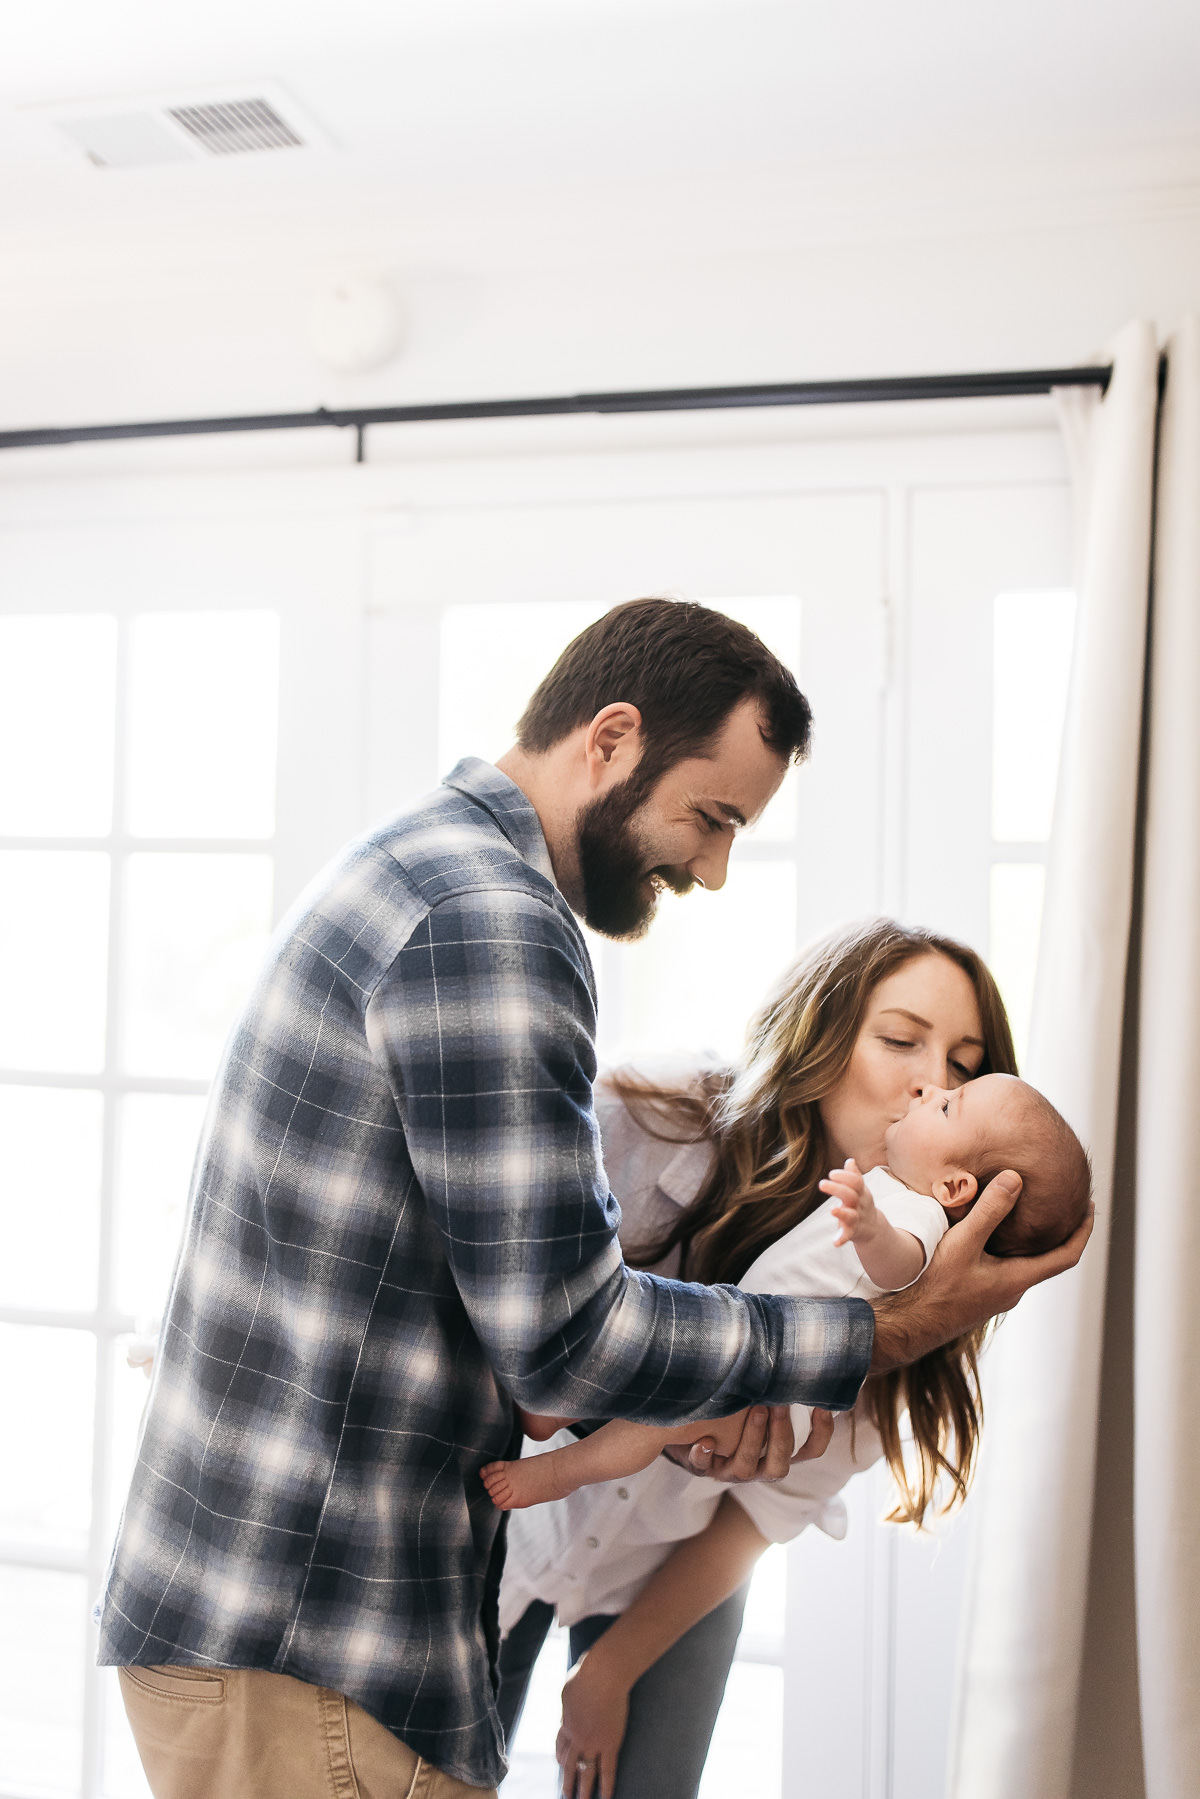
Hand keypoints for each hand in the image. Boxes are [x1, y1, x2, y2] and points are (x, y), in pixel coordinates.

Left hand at [556, 1649, 629, 1798]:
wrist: (603, 1673)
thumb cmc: (586, 1674)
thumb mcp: (568, 1688)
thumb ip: (568, 1702)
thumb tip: (569, 1705)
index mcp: (565, 1722)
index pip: (561, 1745)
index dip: (560, 1756)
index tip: (561, 1764)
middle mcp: (576, 1737)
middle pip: (569, 1764)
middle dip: (567, 1781)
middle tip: (565, 1796)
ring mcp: (592, 1742)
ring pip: (586, 1772)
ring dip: (583, 1790)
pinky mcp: (610, 1743)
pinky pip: (608, 1770)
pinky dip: (607, 1786)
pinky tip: (606, 1798)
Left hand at [663, 1404, 832, 1479]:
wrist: (691, 1429)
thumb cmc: (737, 1411)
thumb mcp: (761, 1401)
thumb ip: (780, 1388)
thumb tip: (800, 1350)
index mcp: (778, 1452)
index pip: (810, 1450)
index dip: (821, 1433)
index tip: (823, 1405)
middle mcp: (758, 1466)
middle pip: (780, 1465)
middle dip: (781, 1436)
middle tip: (779, 1405)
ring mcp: (729, 1469)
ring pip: (746, 1468)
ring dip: (753, 1439)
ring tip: (755, 1409)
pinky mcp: (702, 1466)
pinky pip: (703, 1467)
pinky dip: (703, 1457)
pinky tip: (706, 1441)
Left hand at [819, 1157, 872, 1246]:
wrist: (874, 1229)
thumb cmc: (862, 1205)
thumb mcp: (861, 1191)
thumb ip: (854, 1176)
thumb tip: (850, 1160)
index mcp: (861, 1193)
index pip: (856, 1182)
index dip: (845, 1177)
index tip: (831, 1173)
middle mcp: (859, 1205)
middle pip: (850, 1195)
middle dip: (837, 1189)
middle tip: (822, 1184)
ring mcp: (857, 1219)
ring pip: (851, 1216)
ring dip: (842, 1213)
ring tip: (832, 1210)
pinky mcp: (853, 1233)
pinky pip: (848, 1235)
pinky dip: (842, 1239)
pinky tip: (835, 1242)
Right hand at [869, 1171, 1094, 1369]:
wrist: (908, 1324)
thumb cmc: (935, 1287)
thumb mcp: (963, 1242)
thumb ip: (989, 1211)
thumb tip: (1015, 1178)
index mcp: (1018, 1279)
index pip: (1067, 1255)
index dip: (1084, 1230)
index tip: (1090, 1206)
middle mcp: (1012, 1290)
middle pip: (1048, 1259)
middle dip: (1058, 1231)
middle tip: (1062, 1203)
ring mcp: (994, 1295)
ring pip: (1023, 1263)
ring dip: (1031, 1240)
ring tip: (1027, 1212)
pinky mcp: (978, 1295)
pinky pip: (1003, 1268)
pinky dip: (1008, 1248)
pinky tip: (990, 1233)